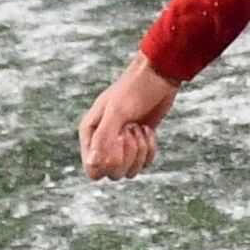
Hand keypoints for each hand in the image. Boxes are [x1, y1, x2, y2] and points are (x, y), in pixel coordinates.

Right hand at [79, 54, 183, 179]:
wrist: (158, 75)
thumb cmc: (134, 89)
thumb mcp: (118, 112)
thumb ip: (103, 138)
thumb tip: (93, 164)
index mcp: (90, 133)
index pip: (92, 169)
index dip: (108, 163)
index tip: (119, 140)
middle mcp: (102, 141)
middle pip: (113, 173)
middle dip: (127, 155)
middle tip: (131, 129)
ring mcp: (121, 144)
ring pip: (130, 171)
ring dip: (140, 152)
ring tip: (140, 127)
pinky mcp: (138, 144)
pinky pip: (143, 163)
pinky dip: (149, 149)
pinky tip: (148, 129)